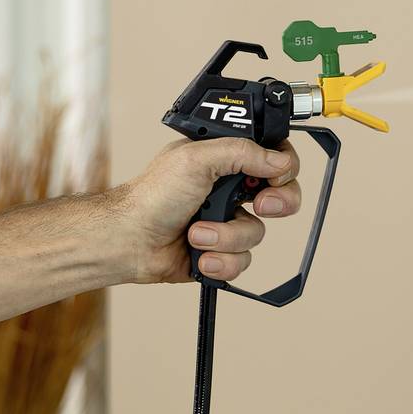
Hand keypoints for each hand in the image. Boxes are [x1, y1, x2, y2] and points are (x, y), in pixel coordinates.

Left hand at [109, 136, 301, 284]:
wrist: (129, 240)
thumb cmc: (151, 196)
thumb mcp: (196, 159)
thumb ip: (241, 152)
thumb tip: (279, 161)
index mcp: (224, 160)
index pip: (273, 158)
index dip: (283, 168)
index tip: (276, 177)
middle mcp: (229, 190)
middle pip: (281, 196)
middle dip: (276, 203)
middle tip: (260, 204)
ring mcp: (226, 222)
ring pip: (257, 233)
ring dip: (226, 235)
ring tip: (197, 232)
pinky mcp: (220, 252)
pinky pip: (242, 261)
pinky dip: (220, 259)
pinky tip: (198, 254)